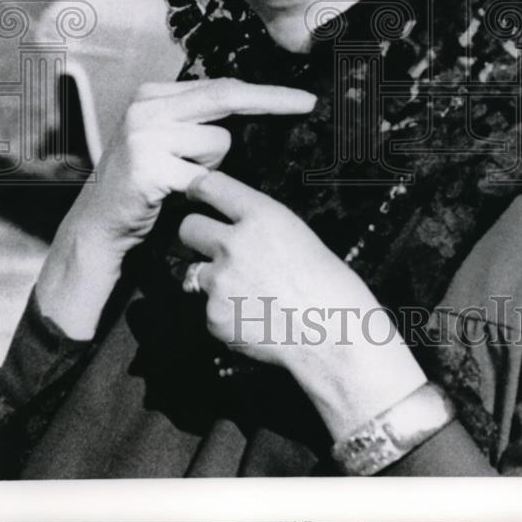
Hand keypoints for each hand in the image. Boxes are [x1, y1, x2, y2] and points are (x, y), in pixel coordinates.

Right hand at [35, 79, 315, 339]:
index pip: (221, 85)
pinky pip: (203, 175)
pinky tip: (172, 194)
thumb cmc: (146, 187)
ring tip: (180, 180)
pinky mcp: (148, 166)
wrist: (99, 227)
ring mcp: (145, 134)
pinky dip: (199, 189)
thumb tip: (258, 108)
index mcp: (153, 94)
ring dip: (212, 167)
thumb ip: (200, 121)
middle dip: (272, 100)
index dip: (264, 91)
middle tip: (309, 103)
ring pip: (218, 142)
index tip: (302, 97)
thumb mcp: (168, 141)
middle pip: (226, 96)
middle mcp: (147, 106)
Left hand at [179, 171, 426, 439]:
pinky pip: (208, 309)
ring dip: (211, 279)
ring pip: (194, 271)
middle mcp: (235, 243)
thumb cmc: (328, 285)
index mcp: (261, 216)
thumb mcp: (296, 235)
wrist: (334, 335)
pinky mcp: (214, 316)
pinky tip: (254, 318)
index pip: (209, 186)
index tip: (195, 196)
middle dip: (197, 236)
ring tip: (246, 293)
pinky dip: (225, 314)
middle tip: (212, 247)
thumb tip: (231, 227)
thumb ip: (258, 226)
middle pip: (187, 227)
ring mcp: (220, 281)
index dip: (198, 190)